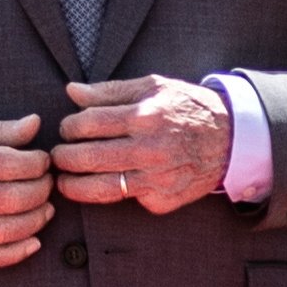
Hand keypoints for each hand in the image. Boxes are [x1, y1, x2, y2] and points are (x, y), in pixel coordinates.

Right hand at [0, 112, 51, 267]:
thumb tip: (34, 125)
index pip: (10, 165)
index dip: (37, 164)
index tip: (43, 161)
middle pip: (11, 199)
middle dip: (40, 191)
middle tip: (47, 183)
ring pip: (3, 231)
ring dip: (35, 221)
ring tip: (45, 208)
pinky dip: (15, 254)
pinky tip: (33, 242)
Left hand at [52, 77, 231, 213]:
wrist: (230, 141)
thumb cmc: (187, 108)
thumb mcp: (153, 87)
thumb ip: (109, 90)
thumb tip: (71, 92)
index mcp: (145, 115)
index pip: (88, 123)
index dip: (69, 127)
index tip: (66, 130)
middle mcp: (149, 149)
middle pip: (87, 158)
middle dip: (62, 158)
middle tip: (56, 156)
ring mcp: (156, 178)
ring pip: (99, 188)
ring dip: (72, 186)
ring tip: (63, 181)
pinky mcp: (162, 200)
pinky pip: (125, 200)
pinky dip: (109, 194)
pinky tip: (101, 185)